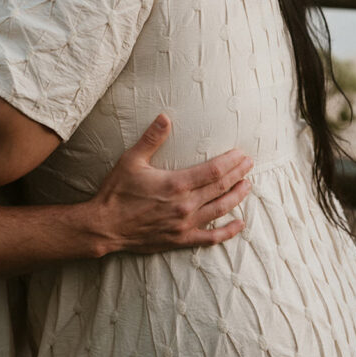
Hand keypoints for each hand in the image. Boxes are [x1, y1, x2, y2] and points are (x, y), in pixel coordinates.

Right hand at [91, 114, 251, 253]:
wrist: (105, 226)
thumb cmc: (117, 192)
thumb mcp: (132, 160)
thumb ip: (151, 139)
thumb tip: (164, 117)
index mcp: (176, 184)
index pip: (213, 171)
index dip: (231, 162)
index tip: (242, 154)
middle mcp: (185, 205)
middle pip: (221, 188)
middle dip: (238, 174)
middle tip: (250, 164)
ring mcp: (185, 224)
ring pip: (220, 209)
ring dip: (237, 197)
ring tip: (248, 186)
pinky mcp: (181, 239)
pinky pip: (210, 237)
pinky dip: (228, 231)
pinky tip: (239, 224)